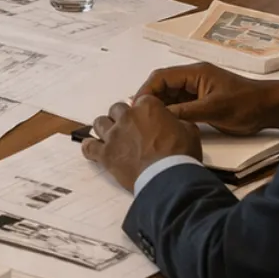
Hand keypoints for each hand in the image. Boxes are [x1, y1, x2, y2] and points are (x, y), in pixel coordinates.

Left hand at [81, 96, 202, 190]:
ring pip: (100, 123)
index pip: (142, 100)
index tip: (147, 119)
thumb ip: (177, 122)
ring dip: (106, 129)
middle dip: (123, 117)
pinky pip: (89, 146)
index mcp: (148, 107)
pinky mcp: (105, 153)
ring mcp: (114, 135)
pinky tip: (93, 149)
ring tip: (112, 138)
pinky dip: (90, 147)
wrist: (168, 177)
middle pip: (117, 109)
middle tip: (130, 130)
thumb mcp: (189, 132)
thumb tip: (174, 124)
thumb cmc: (181, 154)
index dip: (145, 110)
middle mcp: (127, 117)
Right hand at [135, 63, 278, 135]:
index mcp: (194, 73)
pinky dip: (171, 112)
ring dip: (159, 107)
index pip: (161, 77)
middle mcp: (192, 78)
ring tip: (148, 122)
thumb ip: (185, 111)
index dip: (146, 91)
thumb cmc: (245, 104)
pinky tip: (164, 124)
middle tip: (139, 117)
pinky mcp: (201, 101)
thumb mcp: (214, 109)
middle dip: (150, 99)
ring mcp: (197, 90)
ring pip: (170, 95)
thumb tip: (160, 117)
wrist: (270, 109)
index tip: (137, 107)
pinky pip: (180, 104)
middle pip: (162, 85)